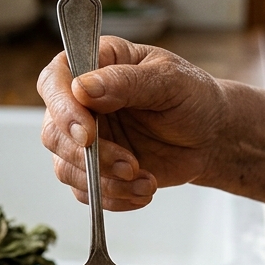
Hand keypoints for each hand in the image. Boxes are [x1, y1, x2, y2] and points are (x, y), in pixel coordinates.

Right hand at [37, 37, 229, 210]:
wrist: (211, 137)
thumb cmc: (192, 98)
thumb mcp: (169, 81)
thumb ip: (127, 82)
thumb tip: (83, 88)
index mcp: (95, 66)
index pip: (55, 82)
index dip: (62, 109)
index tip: (88, 134)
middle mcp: (81, 103)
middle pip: (53, 133)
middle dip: (88, 156)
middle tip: (129, 164)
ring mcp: (86, 139)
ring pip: (65, 167)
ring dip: (104, 181)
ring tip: (144, 179)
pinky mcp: (95, 170)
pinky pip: (85, 192)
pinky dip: (113, 198)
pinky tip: (142, 190)